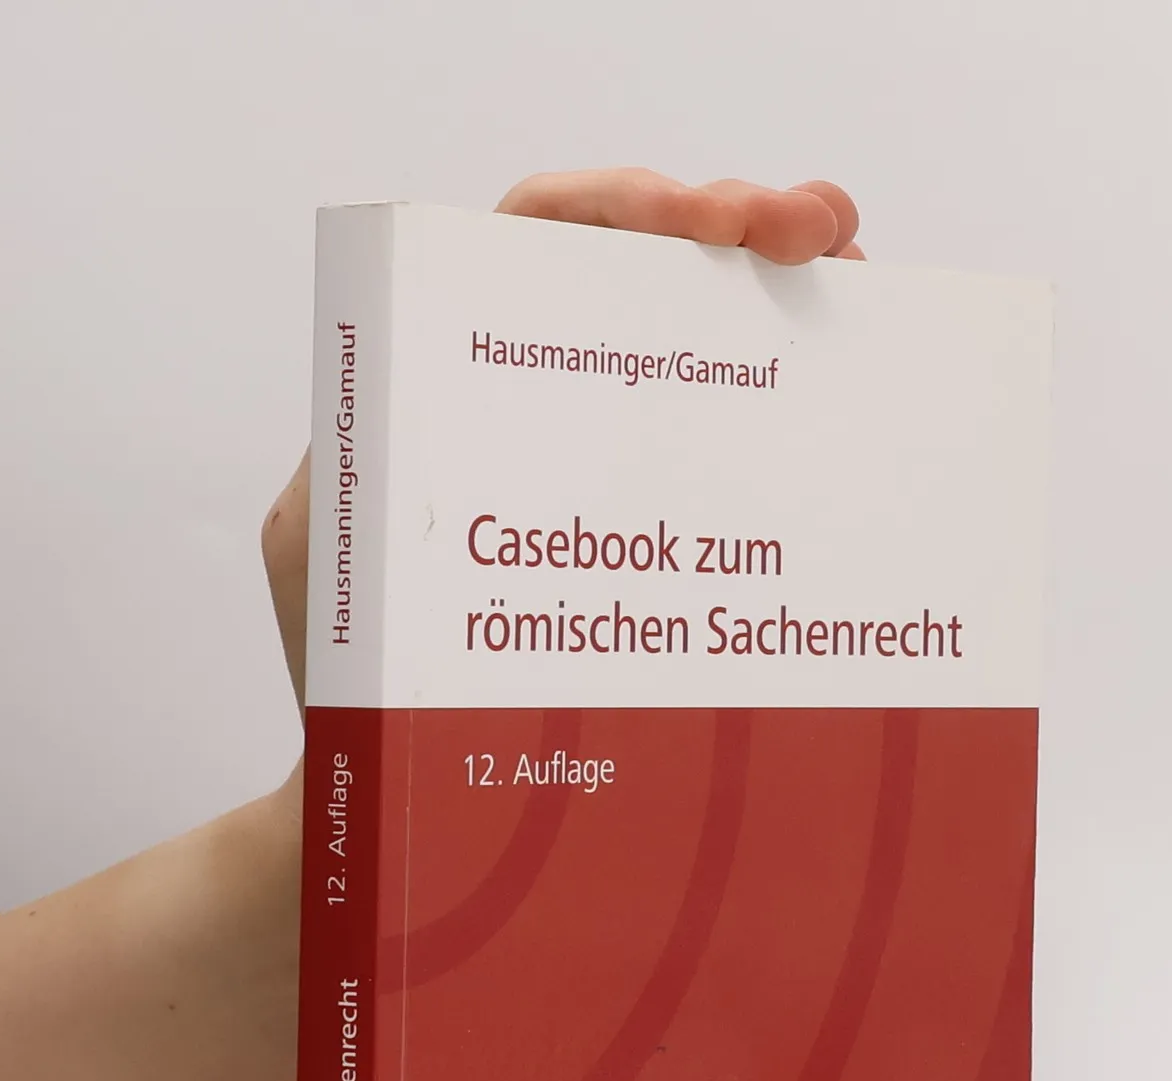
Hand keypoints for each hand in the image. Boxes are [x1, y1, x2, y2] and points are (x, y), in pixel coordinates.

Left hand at [260, 169, 863, 698]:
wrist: (402, 783)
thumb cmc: (350, 679)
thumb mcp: (321, 557)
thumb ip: (349, 471)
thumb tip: (401, 412)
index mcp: (443, 369)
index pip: (532, 238)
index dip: (621, 206)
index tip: (707, 220)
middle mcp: (528, 385)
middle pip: (635, 260)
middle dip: (734, 219)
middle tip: (821, 226)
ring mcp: (594, 441)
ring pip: (690, 325)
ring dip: (773, 276)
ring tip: (849, 265)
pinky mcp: (643, 507)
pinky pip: (717, 421)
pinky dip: (780, 377)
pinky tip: (839, 364)